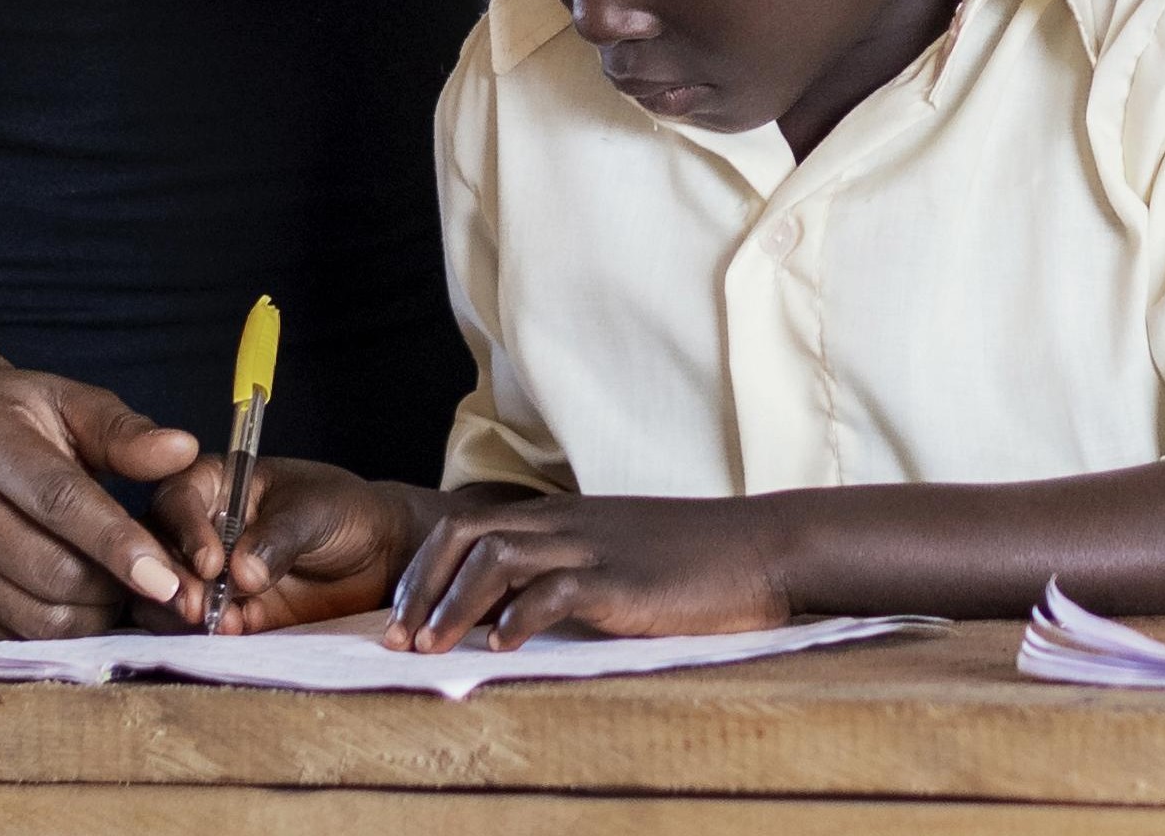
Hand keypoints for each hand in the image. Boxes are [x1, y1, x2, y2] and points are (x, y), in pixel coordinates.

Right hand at [0, 360, 198, 638]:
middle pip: (50, 572)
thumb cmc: (15, 417)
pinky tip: (72, 599)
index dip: (117, 543)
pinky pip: (10, 638)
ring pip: (34, 618)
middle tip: (152, 576)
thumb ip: (125, 432)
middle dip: (115, 586)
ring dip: (92, 614)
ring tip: (114, 584)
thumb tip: (182, 450)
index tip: (168, 577)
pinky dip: (56, 631)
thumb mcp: (70, 402)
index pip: (59, 502)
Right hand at [158, 453, 427, 633]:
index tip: (211, 563)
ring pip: (162, 592)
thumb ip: (277, 538)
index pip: (178, 499)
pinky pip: (193, 626)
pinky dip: (201, 632)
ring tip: (211, 621)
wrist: (376, 557)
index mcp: (216, 482)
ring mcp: (204, 573)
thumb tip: (241, 573)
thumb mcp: (315, 512)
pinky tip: (229, 631)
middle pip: (156, 550)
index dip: (186, 530)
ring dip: (176, 610)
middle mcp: (199, 526)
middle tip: (195, 605)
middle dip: (170, 579)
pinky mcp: (220, 611)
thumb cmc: (344, 511)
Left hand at [389, 489, 791, 648]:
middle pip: (464, 534)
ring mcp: (595, 547)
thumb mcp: (620, 552)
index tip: (403, 618)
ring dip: (453, 605)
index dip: (423, 570)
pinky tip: (500, 648)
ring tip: (432, 648)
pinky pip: (553, 591)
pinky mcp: (622, 580)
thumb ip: (569, 568)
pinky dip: (516, 618)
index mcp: (564, 516)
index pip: (466, 524)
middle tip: (398, 639)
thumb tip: (513, 609)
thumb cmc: (697, 559)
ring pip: (496, 557)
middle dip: (420, 586)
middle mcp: (569, 523)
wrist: (766, 547)